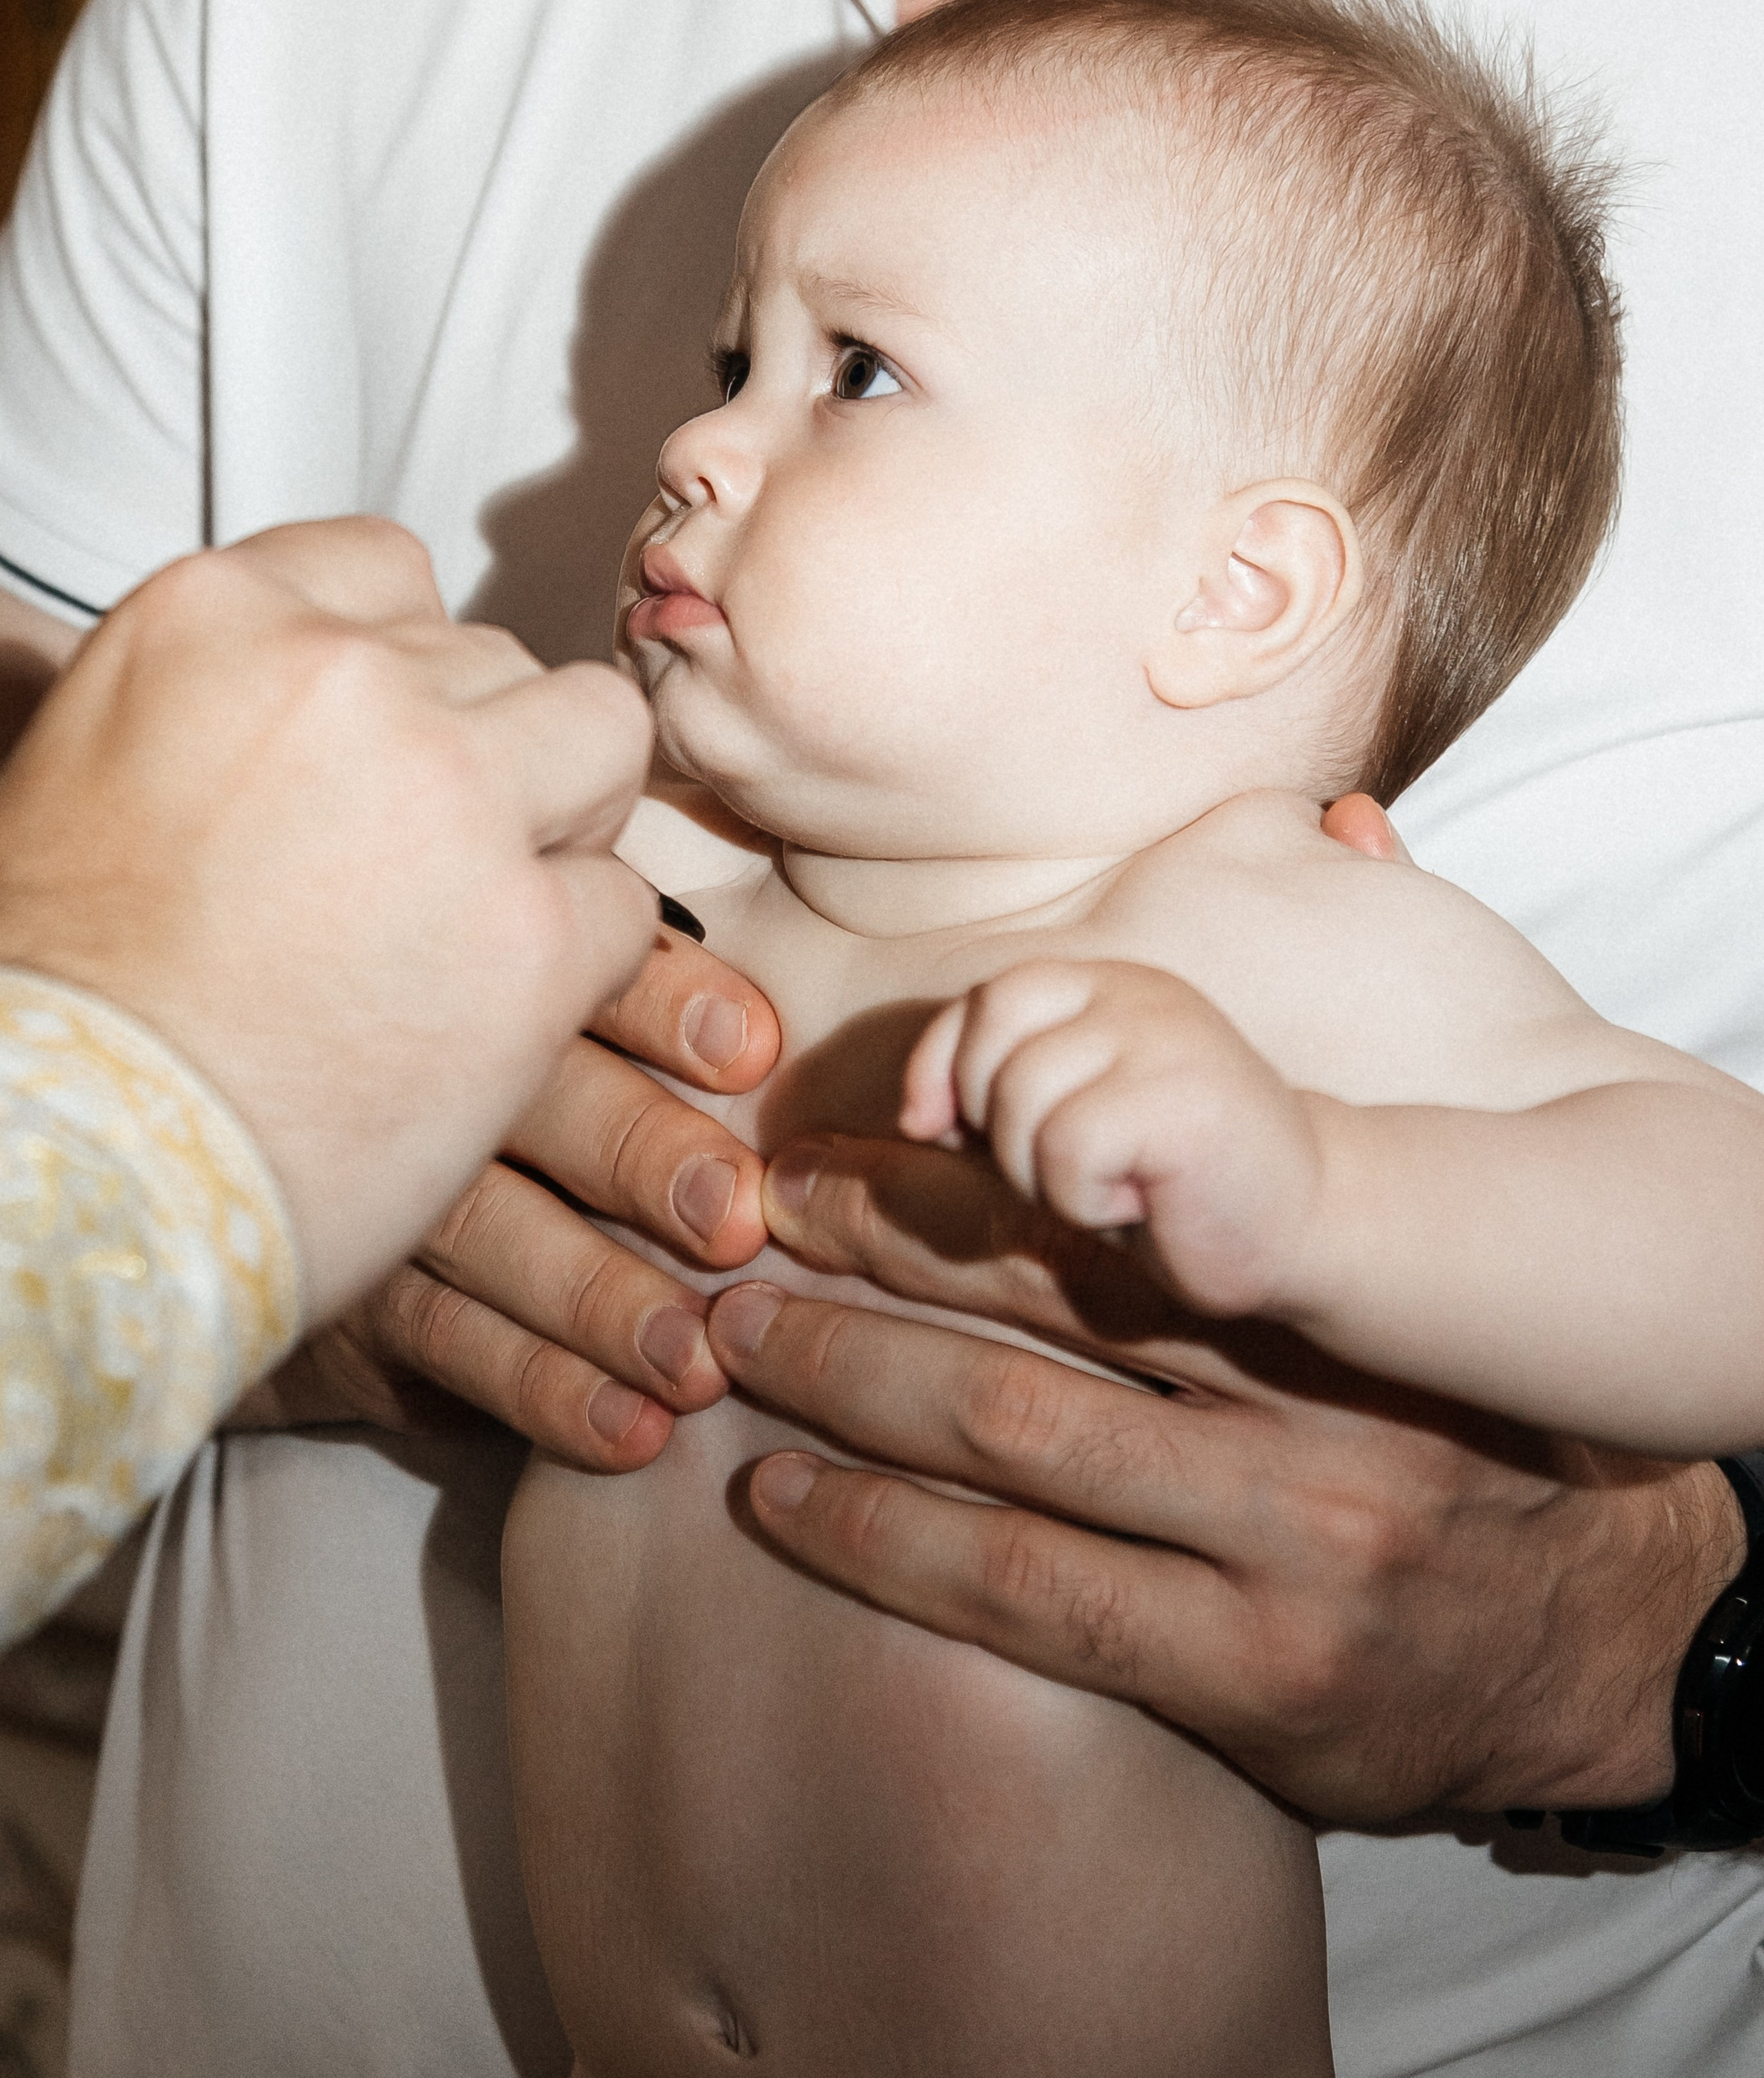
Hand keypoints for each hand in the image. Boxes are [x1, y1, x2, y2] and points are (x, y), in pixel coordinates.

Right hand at [0, 519, 658, 1323]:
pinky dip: (577, 963)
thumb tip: (300, 697)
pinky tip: (487, 1024)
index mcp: (217, 615)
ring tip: (476, 928)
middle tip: (429, 869)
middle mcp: (345, 676)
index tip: (391, 750)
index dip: (410, 673)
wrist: (65, 1168)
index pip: (389, 570)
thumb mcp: (87, 775)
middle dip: (489, 758)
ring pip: (602, 744)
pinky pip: (622, 903)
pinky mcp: (530, 935)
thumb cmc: (61, 999)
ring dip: (561, 829)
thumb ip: (219, 702)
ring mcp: (452, 797)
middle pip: (503, 662)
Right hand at [242, 916, 780, 1466]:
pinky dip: (544, 1389)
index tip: (753, 1052)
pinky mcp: (353, 1300)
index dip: (666, 1004)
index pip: (585, 972)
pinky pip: (448, 1342)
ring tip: (698, 1358)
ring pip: (490, 1231)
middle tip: (734, 1221)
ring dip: (602, 1299)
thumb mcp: (551, 1021)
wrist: (276, 1191)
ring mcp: (382, 1189)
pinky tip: (633, 1431)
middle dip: (640, 1154)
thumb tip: (779, 1019)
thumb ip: (640, 992)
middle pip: (538, 1098)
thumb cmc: (493, 1096)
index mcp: (503, 981)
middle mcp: (434, 1071)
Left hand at [705, 1137, 1745, 1820]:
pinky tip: (788, 1503)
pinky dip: (889, 1545)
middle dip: (869, 1260)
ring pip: (1016, 1447)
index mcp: (1326, 1296)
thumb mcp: (1386, 1303)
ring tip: (733, 1343)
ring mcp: (1281, 1555)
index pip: (1101, 1212)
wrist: (1602, 1636)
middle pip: (1040, 1313)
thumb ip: (1256, 1197)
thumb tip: (1208, 969)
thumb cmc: (1462, 1440)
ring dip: (849, 1386)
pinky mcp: (1253, 1683)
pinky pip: (1032, 1602)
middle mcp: (1307, 1411)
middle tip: (739, 1223)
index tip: (827, 1148)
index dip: (944, 1175)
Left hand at [901, 958, 1324, 1317]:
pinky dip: (1087, 1199)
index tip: (939, 1129)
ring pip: (1022, 1102)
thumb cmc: (1174, 1185)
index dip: (942, 1067)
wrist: (1308, 1223)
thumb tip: (916, 1114)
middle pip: (991, 1048)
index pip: (987, 999)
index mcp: (1108, 986)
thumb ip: (994, 1102)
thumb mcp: (1066, 1126)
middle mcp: (1136, 992)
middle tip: (1074, 1171)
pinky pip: (1069, 1148)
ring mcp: (1163, 1034)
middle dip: (1002, 1135)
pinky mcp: (1182, 1093)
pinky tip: (1145, 1202)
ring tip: (1117, 1186)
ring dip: (1048, 1176)